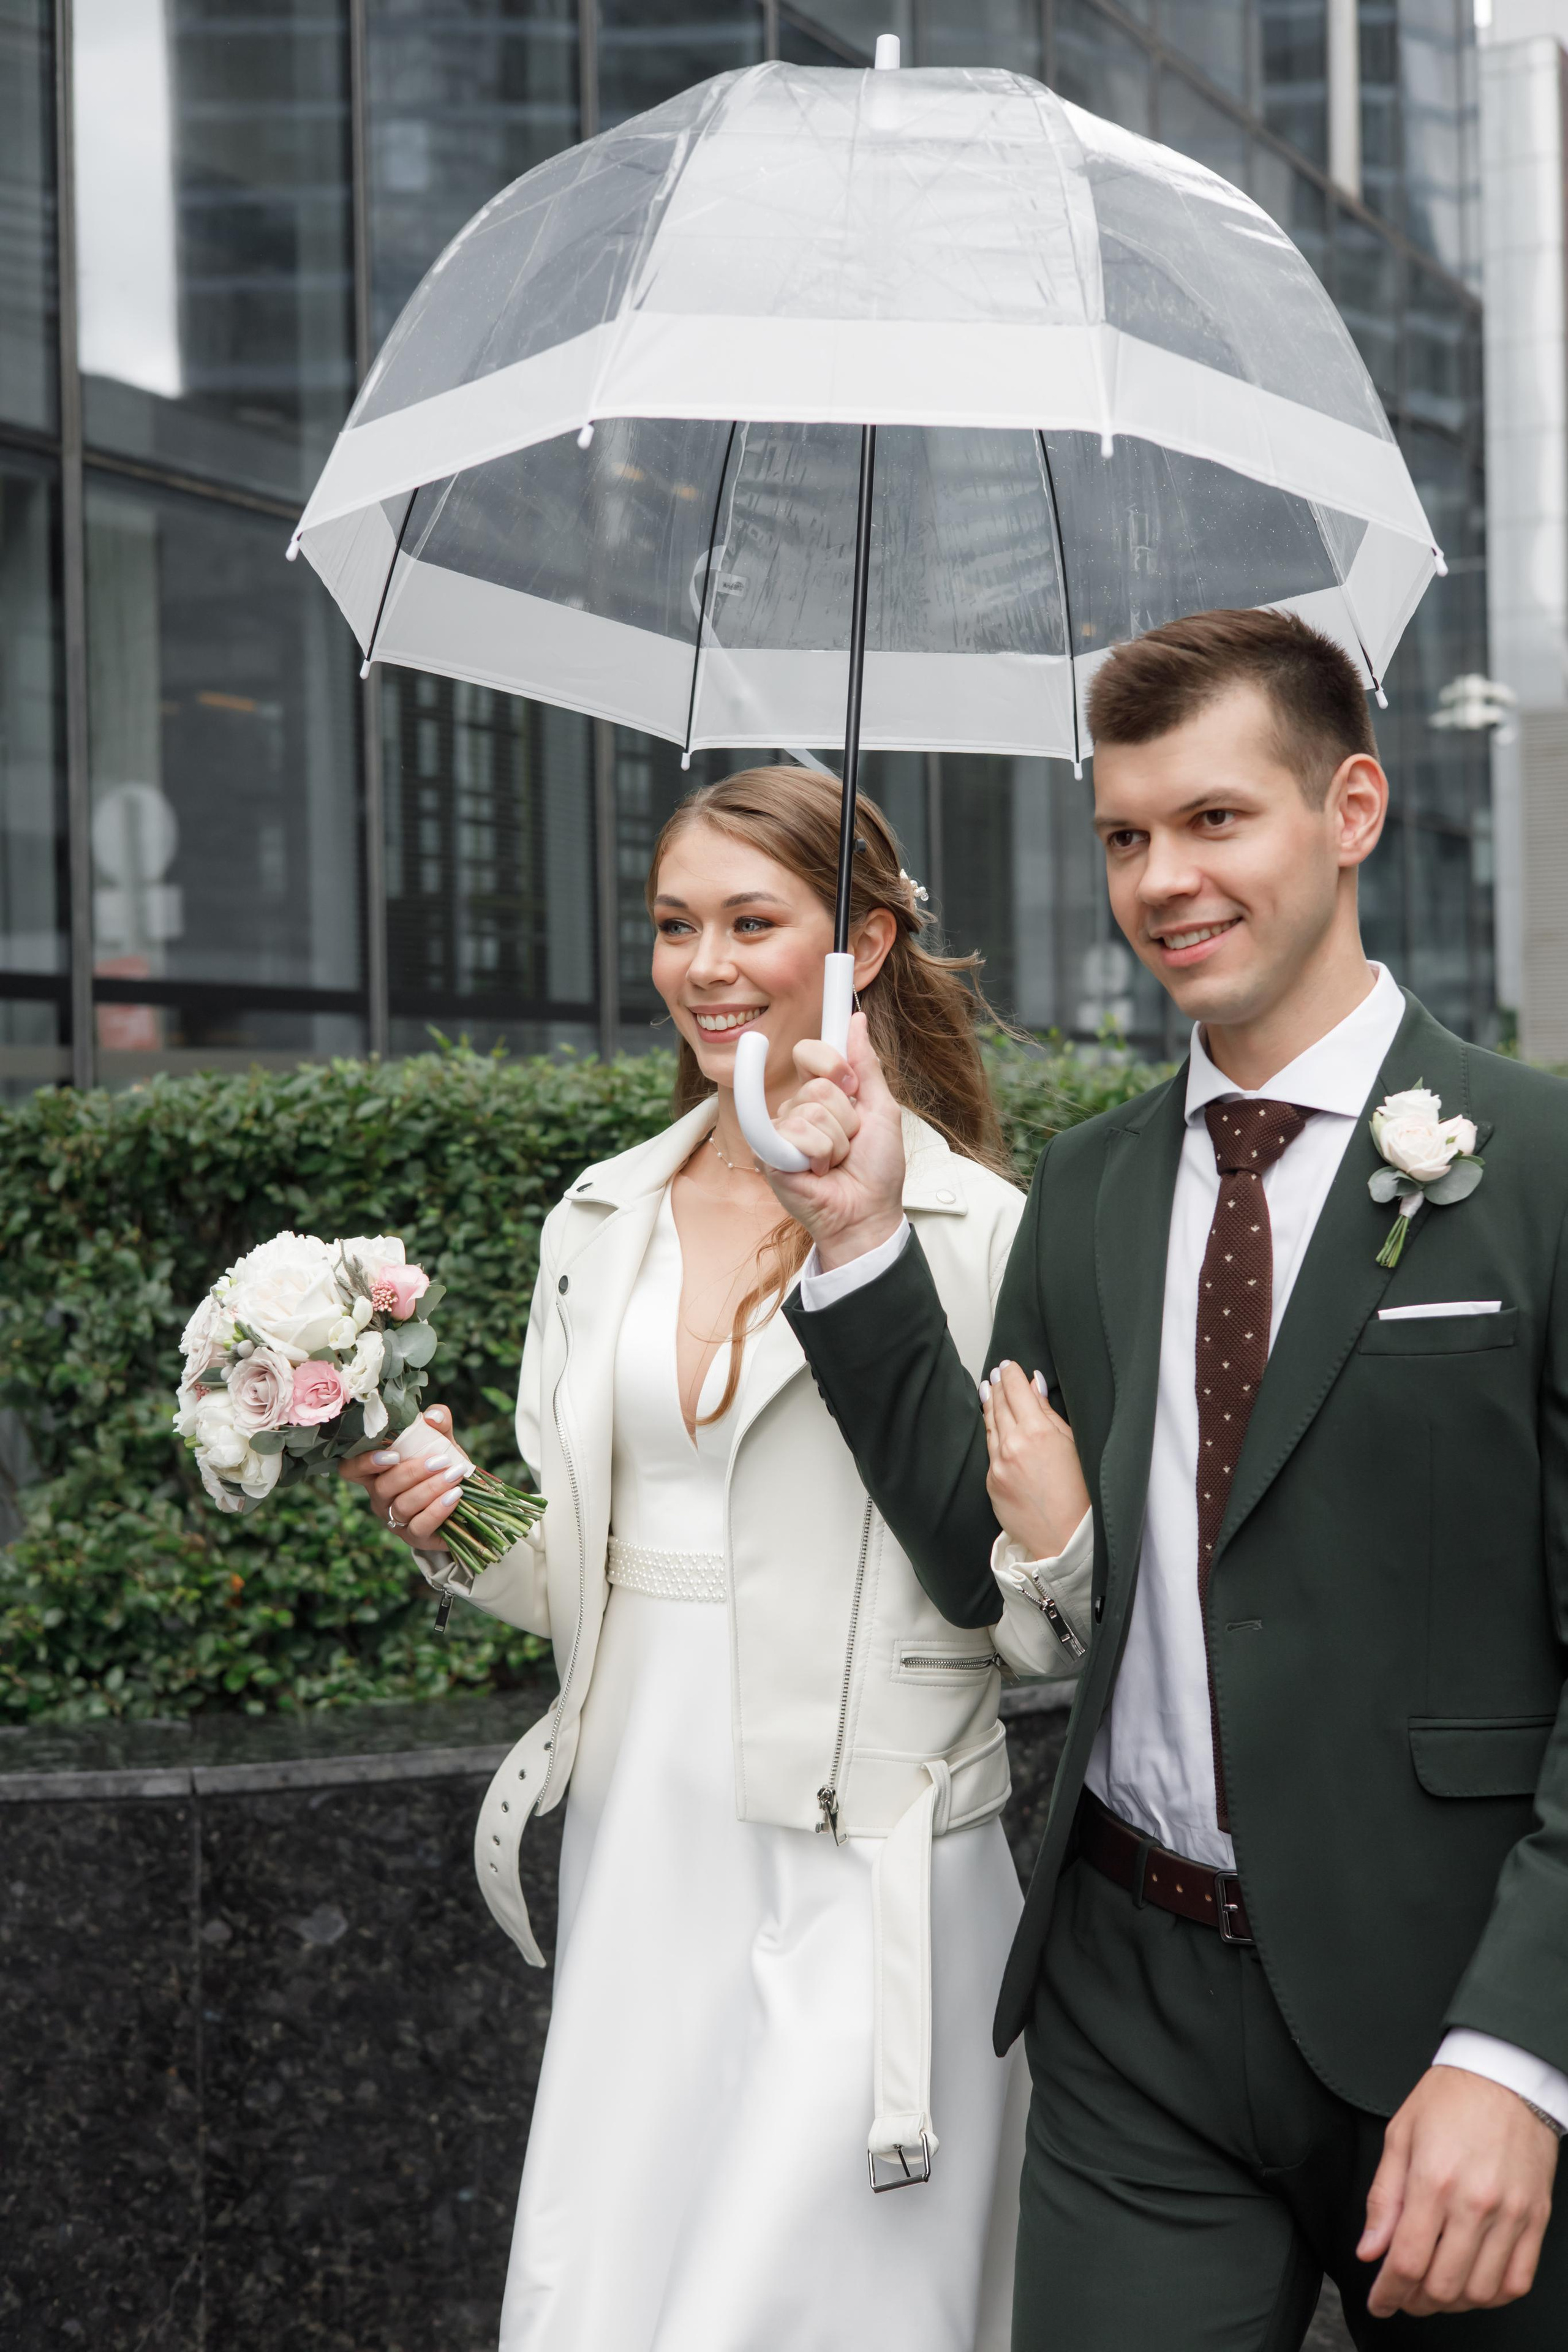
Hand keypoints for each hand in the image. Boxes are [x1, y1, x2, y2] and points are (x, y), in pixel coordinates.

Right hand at [337, 1403, 466, 1555]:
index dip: (363, 1463)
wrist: (466, 1499)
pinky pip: (420, 1526)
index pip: (351, 1470)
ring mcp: (395, 1520)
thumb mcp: (442, 1441)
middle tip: (440, 1461)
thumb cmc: (444, 1465)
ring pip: (402, 1506)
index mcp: (377, 1472)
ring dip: (429, 1489)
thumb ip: (438, 1423)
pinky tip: (455, 1496)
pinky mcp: (415, 1537)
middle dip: (412, 1472)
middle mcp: (380, 1498)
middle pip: (383, 1487)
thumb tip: (433, 1416)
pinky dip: (437, 1510)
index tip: (392, 1455)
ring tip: (454, 1475)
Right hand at [763, 1013, 906, 1267]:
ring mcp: (780, 1132)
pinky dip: (819, 1154)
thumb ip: (866, 1065)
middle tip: (849, 1142)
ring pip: (809, 1112)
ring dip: (836, 1142)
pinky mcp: (769, 1154)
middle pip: (816, 1085)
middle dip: (846, 1116)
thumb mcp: (882, 1109)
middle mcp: (796, 1109)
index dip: (830, 1062)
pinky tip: (817, 1171)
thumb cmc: (878, 1169)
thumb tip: (857, 1018)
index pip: (809, 1053)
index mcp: (820, 1094)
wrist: (869, 1212)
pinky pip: (796, 1134)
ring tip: (835, 1163)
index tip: (850, 1083)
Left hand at [981, 1360, 1090, 1560]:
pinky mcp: (991, 1482)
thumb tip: (1033, 1385)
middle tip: (997, 1374)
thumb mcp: (1073, 1445)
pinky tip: (995, 1426)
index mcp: (1037, 1432)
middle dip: (998, 1386)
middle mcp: (1012, 1445)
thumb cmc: (1081, 1494)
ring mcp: (998, 1465)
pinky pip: (990, 1451)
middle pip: (999, 1404)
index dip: (1011, 1374)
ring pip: (990, 1425)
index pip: (1017, 1390)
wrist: (1065, 1539)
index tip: (1008, 1365)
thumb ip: (1048, 1413)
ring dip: (990, 1406)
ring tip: (990, 1391)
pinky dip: (993, 1435)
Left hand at [1358, 2066, 1558, 2316]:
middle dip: (1414, 2301)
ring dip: (1451, 2303)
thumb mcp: (1400, 2136)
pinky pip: (1517, 2280)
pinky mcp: (1536, 2219)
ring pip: (1480, 2292)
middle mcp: (1475, 2204)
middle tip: (1402, 2296)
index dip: (1388, 2292)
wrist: (1505, 2075)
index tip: (1379, 2301)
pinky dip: (1492, 2295)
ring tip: (1433, 2290)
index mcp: (1434, 2181)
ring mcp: (1511, 2215)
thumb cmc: (1449, 2098)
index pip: (1407, 2261)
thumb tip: (1370, 2251)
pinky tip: (1472, 2283)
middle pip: (1442, 2285)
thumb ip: (1383, 2198)